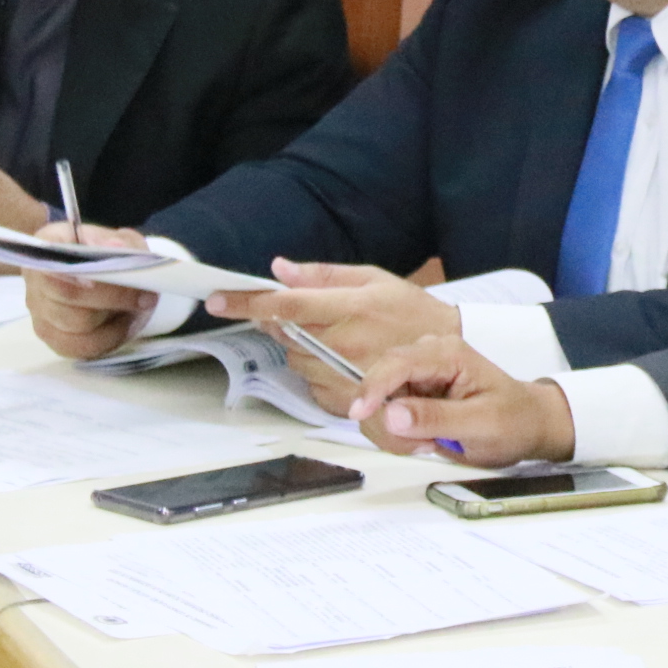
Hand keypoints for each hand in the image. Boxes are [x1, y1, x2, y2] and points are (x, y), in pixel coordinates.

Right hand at [26, 223, 156, 359]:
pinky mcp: (55, 339)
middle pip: (67, 295)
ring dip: (113, 318)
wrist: (109, 280)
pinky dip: (110, 338)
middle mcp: (36, 278)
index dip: (72, 271)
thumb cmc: (112, 256)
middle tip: (145, 295)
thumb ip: (121, 242)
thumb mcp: (123, 241)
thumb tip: (114, 247)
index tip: (99, 280)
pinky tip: (122, 324)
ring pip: (77, 324)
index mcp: (48, 243)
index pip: (50, 258)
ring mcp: (41, 312)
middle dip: (111, 297)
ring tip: (135, 308)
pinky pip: (83, 347)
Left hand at [207, 261, 459, 410]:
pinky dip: (318, 371)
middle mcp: (344, 342)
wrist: (449, 354)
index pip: (287, 305)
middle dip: (282, 323)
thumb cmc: (413, 312)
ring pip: (295, 360)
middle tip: (308, 315)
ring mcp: (345, 374)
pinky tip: (343, 361)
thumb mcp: (375, 279)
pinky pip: (312, 384)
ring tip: (337, 338)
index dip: (248, 303)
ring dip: (302, 348)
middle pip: (284, 335)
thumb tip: (281, 268)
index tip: (218, 300)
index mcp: (350, 307)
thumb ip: (324, 275)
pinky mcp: (348, 399)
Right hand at [345, 336, 573, 466]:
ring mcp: (416, 377)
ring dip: (392, 434)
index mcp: (448, 354)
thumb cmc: (515, 421)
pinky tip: (424, 442)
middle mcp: (427, 358)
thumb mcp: (483, 424)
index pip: (397, 362)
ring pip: (377, 405)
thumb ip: (437, 418)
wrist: (527, 426)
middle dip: (387, 422)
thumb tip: (392, 415)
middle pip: (379, 384)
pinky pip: (383, 417)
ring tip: (430, 444)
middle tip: (420, 446)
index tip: (360, 412)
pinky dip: (395, 437)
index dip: (372, 386)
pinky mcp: (409, 396)